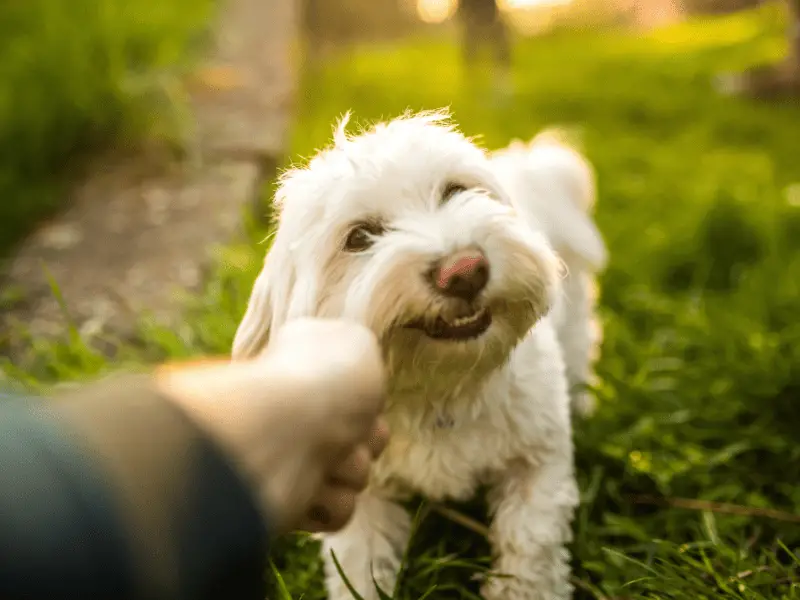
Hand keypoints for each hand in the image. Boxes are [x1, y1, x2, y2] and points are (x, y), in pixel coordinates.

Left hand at [155, 318, 388, 533]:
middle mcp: (300, 419)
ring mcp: (296, 463)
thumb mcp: (353, 341)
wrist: (285, 428)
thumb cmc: (322, 377)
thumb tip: (347, 363)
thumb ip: (353, 350)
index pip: (360, 399)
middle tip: (347, 431)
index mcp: (310, 376)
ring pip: (357, 477)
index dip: (370, 404)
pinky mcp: (294, 504)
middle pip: (364, 441)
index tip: (365, 401)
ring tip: (326, 457)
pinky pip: (340, 509)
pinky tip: (314, 485)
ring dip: (349, 467)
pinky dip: (332, 500)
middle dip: (365, 439)